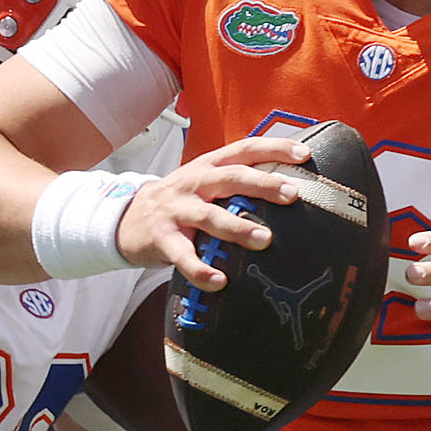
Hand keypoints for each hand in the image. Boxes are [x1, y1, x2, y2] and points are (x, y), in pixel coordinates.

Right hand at [113, 135, 311, 287]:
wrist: (127, 219)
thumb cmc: (180, 202)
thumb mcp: (205, 182)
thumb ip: (237, 182)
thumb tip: (289, 190)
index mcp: (208, 165)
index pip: (244, 149)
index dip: (274, 148)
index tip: (304, 154)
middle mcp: (194, 182)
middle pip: (230, 177)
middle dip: (262, 184)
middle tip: (292, 195)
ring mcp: (176, 210)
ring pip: (210, 216)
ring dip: (238, 228)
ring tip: (265, 241)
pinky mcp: (162, 238)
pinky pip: (183, 256)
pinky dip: (200, 270)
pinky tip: (219, 281)